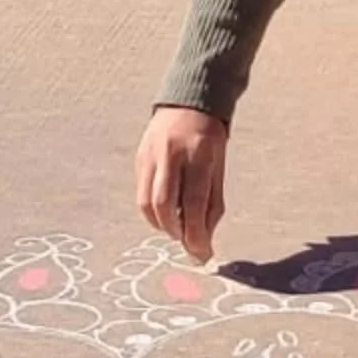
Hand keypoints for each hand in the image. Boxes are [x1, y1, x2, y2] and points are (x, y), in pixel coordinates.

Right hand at [135, 107, 228, 262]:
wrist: (188, 105)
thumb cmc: (209, 142)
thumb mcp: (218, 169)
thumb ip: (212, 205)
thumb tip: (204, 243)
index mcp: (198, 155)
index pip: (194, 202)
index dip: (196, 233)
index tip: (201, 252)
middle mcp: (171, 154)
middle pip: (164, 204)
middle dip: (175, 231)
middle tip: (186, 240)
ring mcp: (150, 155)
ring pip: (146, 202)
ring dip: (161, 225)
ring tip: (176, 227)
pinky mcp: (139, 159)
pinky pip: (141, 193)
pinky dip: (153, 212)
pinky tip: (165, 213)